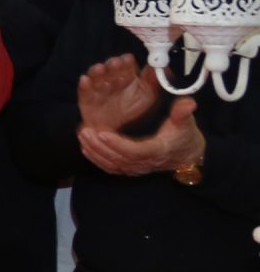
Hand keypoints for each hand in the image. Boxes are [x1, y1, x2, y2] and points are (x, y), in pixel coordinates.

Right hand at [75, 56, 160, 132]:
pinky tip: (85, 80)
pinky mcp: (86, 98)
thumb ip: (153, 81)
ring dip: (97, 71)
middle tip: (115, 63)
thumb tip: (162, 66)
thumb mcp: (147, 96)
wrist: (114, 130)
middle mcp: (111, 79)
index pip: (126, 64)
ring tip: (99, 69)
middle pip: (110, 68)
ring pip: (96, 76)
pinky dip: (84, 85)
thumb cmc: (130, 110)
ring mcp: (97, 88)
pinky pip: (84, 91)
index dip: (126, 61)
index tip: (128, 59)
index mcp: (127, 76)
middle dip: (112, 64)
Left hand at [79, 97, 202, 178]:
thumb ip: (183, 113)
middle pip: (118, 158)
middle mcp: (144, 163)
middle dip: (99, 146)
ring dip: (94, 151)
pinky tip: (85, 147)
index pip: (134, 151)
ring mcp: (136, 168)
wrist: (188, 157)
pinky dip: (97, 159)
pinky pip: (111, 167)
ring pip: (111, 164)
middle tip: (85, 131)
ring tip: (82, 135)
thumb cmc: (185, 137)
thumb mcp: (186, 124)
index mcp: (156, 151)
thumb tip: (188, 103)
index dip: (117, 144)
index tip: (102, 133)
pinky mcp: (130, 168)